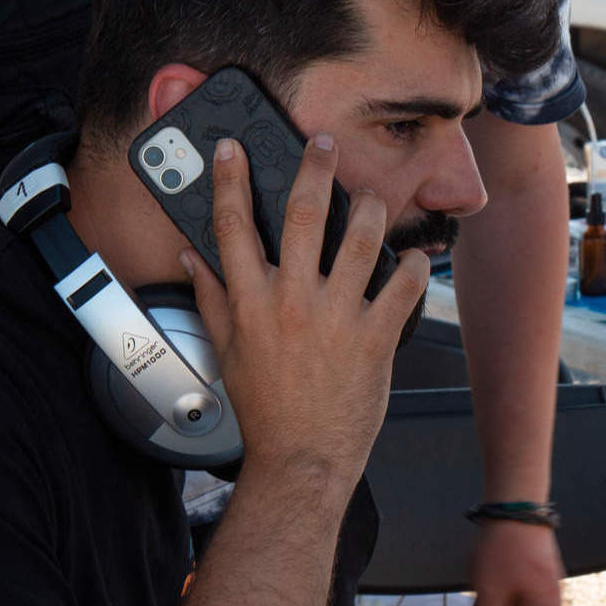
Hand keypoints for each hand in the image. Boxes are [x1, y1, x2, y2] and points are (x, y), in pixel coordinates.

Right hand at [185, 136, 428, 502]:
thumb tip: (191, 256)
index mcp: (251, 302)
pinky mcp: (375, 338)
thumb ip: (211, 297)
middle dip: (313, 169)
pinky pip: (404, 286)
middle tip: (323, 144)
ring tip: (372, 199)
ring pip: (359, 239)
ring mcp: (336, 318)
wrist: (301, 460)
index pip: (232, 226)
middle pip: (301, 215)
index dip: (230, 179)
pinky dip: (413, 266)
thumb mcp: (226, 351)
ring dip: (369, 209)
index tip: (233, 148)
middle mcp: (292, 302)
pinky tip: (413, 259)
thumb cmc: (266, 410)